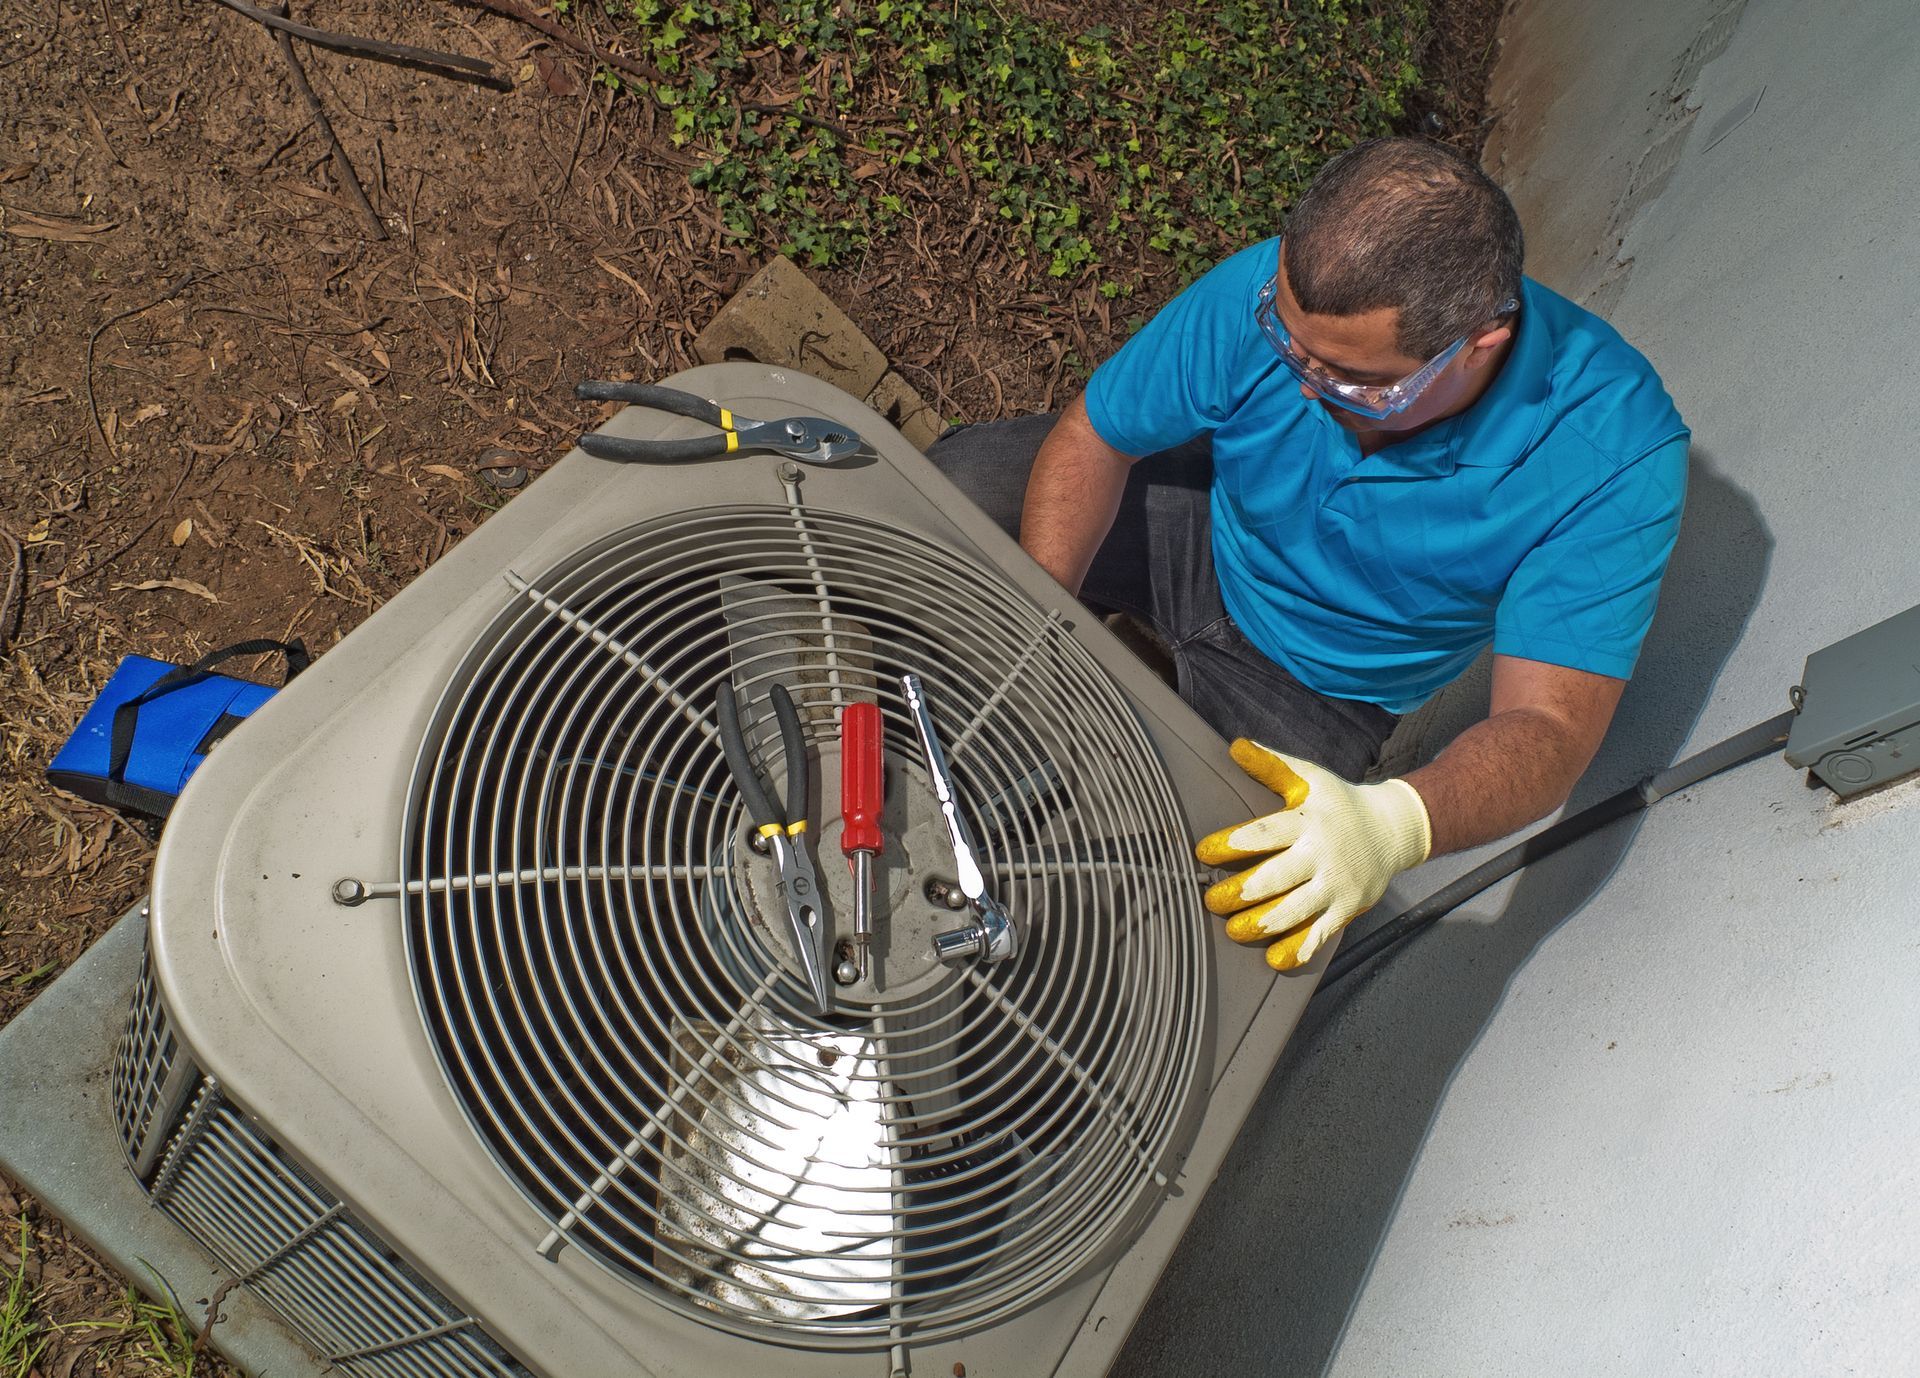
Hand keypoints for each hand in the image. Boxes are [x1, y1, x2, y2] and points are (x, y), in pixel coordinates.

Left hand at [1196, 739, 1431, 970]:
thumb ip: (1271, 766)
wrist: (1393, 829)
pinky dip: (1296, 949)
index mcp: (1308, 820)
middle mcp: (1322, 854)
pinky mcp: (1347, 908)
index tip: (1203, 852)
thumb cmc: (1340, 803)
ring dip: (1259, 925)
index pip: (1265, 833)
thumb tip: (1235, 746)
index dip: (1231, 844)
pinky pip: (1320, 934)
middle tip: (1211, 900)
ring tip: (1233, 930)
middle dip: (1239, 892)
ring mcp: (1336, 885)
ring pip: (1294, 911)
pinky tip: (1273, 958)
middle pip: (1275, 878)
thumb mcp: (1309, 778)